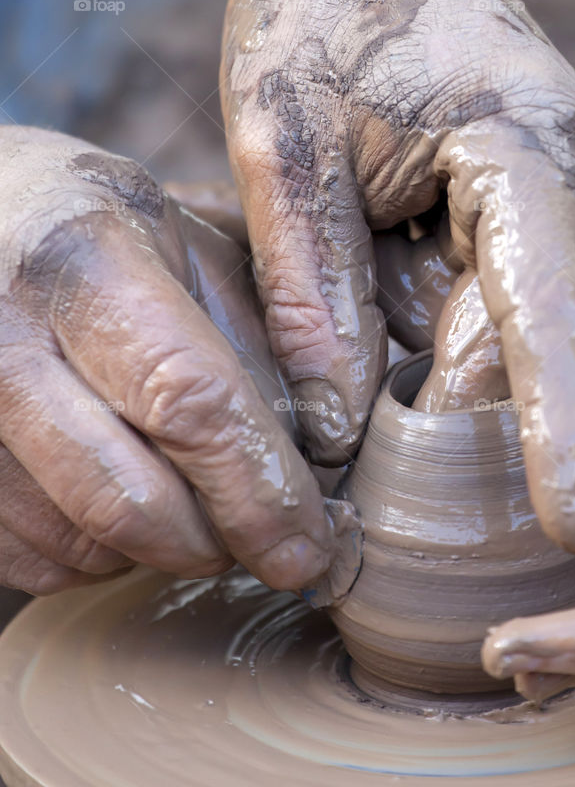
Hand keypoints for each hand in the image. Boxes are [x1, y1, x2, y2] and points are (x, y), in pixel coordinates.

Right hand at [0, 127, 334, 593]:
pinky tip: (120, 488)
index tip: (310, 544)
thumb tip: (326, 456)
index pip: (188, 401)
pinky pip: (31, 562)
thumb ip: (267, 332)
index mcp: (82, 260)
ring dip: (159, 548)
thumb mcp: (194, 237)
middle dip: (218, 541)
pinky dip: (96, 554)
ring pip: (80, 544)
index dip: (259, 491)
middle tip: (266, 534)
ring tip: (189, 487)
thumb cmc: (99, 229)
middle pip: (128, 499)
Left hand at [222, 0, 574, 552]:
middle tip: (336, 354)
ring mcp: (570, 198)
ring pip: (495, 325)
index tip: (568, 522)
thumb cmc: (328, 0)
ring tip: (350, 230)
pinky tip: (374, 232)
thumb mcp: (283, 139)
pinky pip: (482, 296)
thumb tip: (341, 428)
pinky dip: (418, 300)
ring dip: (411, 328)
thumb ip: (313, 289)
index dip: (558, 424)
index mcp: (532, 153)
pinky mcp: (539, 210)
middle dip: (434, 389)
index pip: (550, 314)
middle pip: (520, 341)